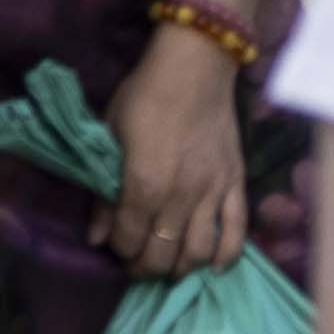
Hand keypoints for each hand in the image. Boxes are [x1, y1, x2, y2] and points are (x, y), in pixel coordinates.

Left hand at [109, 12, 252, 280]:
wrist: (196, 65)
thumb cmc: (145, 96)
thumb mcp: (110, 137)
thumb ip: (104, 192)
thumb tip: (97, 236)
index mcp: (143, 184)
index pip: (127, 241)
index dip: (117, 250)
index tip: (115, 243)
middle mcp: (180, 196)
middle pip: (161, 256)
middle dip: (145, 268)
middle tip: (138, 262)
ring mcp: (212, 191)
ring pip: (198, 251)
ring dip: (181, 268)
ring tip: (170, 264)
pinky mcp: (235, 182)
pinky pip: (236, 229)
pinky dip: (226, 254)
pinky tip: (213, 265)